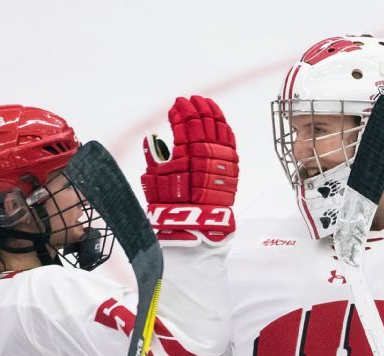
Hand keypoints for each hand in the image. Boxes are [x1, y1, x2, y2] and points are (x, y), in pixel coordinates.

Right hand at [140, 96, 238, 242]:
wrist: (195, 226)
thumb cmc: (171, 206)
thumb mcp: (153, 181)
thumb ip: (153, 156)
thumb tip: (152, 139)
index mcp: (184, 151)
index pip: (184, 122)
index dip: (180, 111)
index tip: (176, 105)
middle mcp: (204, 152)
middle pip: (203, 120)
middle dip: (196, 107)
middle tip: (191, 100)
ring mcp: (220, 158)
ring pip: (219, 127)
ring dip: (213, 113)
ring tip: (206, 104)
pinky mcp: (231, 168)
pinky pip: (230, 142)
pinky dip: (225, 129)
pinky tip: (221, 123)